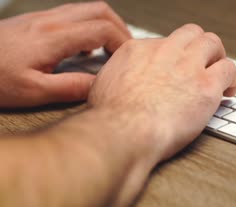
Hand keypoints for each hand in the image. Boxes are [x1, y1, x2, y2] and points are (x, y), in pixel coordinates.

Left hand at [0, 2, 130, 106]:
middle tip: (125, 51)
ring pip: (87, 8)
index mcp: (54, 37)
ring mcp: (43, 18)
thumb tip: (100, 85)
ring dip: (105, 25)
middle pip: (100, 9)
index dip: (123, 43)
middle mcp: (51, 21)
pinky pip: (73, 15)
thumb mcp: (33, 92)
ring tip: (110, 50)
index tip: (127, 61)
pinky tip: (84, 49)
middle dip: (120, 28)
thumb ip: (70, 87)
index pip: (103, 29)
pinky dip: (89, 27)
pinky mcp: (36, 21)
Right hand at [89, 23, 235, 160]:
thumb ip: (116, 78)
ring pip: (212, 43)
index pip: (164, 42)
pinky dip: (232, 79)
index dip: (173, 56)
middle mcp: (165, 52)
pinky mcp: (206, 86)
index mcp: (138, 50)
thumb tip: (119, 84)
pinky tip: (229, 91)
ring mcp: (188, 66)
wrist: (125, 131)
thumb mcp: (102, 87)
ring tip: (219, 73)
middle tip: (204, 63)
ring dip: (218, 57)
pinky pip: (229, 70)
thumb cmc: (111, 118)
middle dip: (199, 47)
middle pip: (190, 33)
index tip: (176, 69)